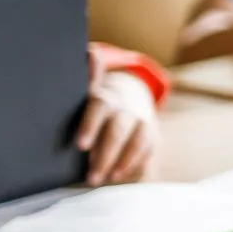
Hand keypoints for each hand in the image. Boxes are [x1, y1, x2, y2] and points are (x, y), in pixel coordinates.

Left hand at [75, 71, 159, 185]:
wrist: (128, 98)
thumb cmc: (94, 103)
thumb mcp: (84, 90)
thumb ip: (87, 77)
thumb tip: (90, 53)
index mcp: (104, 97)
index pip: (99, 107)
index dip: (90, 125)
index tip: (80, 145)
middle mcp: (125, 108)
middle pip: (118, 130)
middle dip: (105, 155)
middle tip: (91, 177)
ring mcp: (142, 122)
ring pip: (138, 141)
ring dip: (123, 162)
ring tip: (108, 178)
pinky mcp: (152, 135)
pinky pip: (148, 151)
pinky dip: (136, 164)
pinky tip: (121, 176)